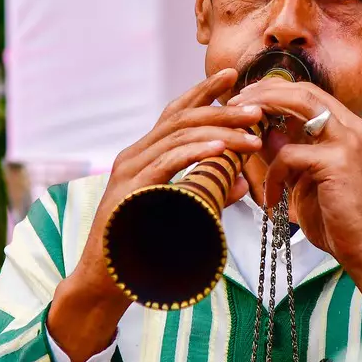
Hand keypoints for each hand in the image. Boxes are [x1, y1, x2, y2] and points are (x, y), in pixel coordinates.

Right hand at [48, 69, 266, 361]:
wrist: (104, 284)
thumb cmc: (142, 251)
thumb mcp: (184, 215)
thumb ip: (210, 194)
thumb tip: (243, 183)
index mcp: (145, 156)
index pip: (176, 113)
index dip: (204, 92)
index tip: (234, 77)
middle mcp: (134, 156)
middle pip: (181, 118)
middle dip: (222, 109)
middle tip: (257, 109)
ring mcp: (129, 172)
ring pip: (177, 136)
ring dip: (219, 131)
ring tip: (251, 133)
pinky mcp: (128, 191)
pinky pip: (166, 164)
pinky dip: (195, 153)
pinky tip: (219, 149)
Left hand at [230, 80, 361, 321]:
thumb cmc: (342, 222)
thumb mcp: (309, 182)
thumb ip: (291, 156)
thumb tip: (265, 133)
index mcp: (353, 130)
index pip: (312, 94)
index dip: (278, 91)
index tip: (249, 100)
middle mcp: (355, 128)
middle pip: (305, 90)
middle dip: (266, 91)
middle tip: (236, 102)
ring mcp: (349, 141)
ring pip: (300, 105)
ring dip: (264, 111)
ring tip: (241, 129)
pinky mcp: (338, 161)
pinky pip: (289, 154)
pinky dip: (273, 174)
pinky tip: (271, 200)